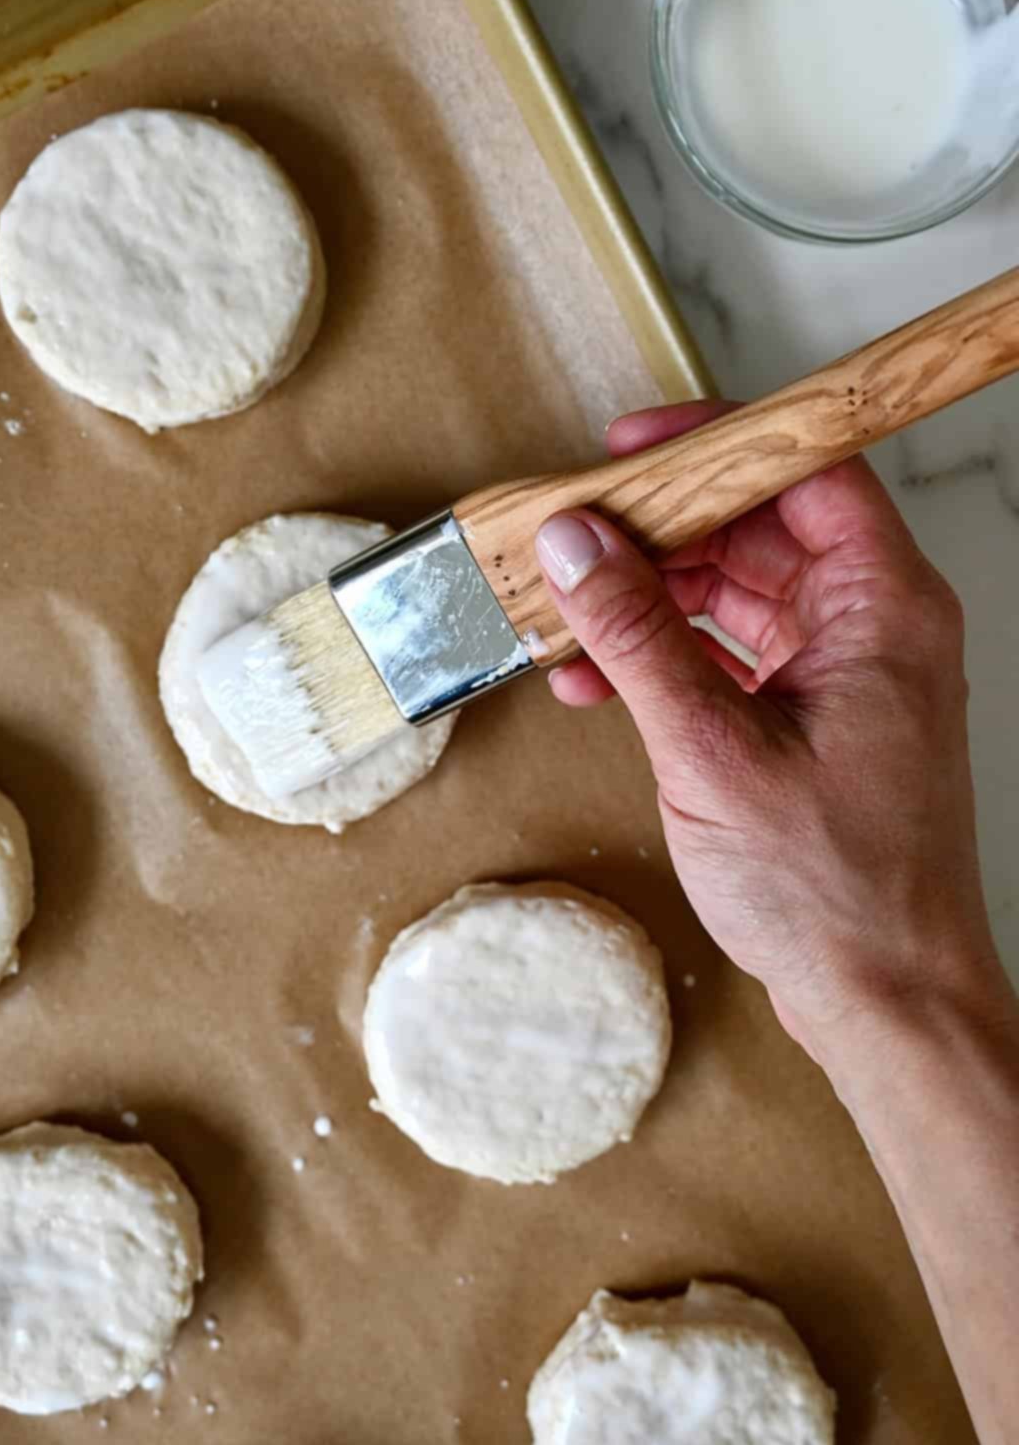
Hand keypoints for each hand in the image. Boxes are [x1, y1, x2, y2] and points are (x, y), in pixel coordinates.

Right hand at [535, 401, 1006, 1067]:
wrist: (883, 998)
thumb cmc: (836, 889)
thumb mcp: (712, 751)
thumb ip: (638, 638)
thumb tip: (577, 547)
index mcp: (884, 609)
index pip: (808, 470)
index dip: (718, 445)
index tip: (629, 452)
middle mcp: (872, 627)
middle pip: (759, 529)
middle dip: (658, 535)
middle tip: (570, 540)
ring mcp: (841, 675)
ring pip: (734, 593)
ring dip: (646, 605)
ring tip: (560, 623)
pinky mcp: (808, 720)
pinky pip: (727, 656)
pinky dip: (662, 662)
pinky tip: (593, 682)